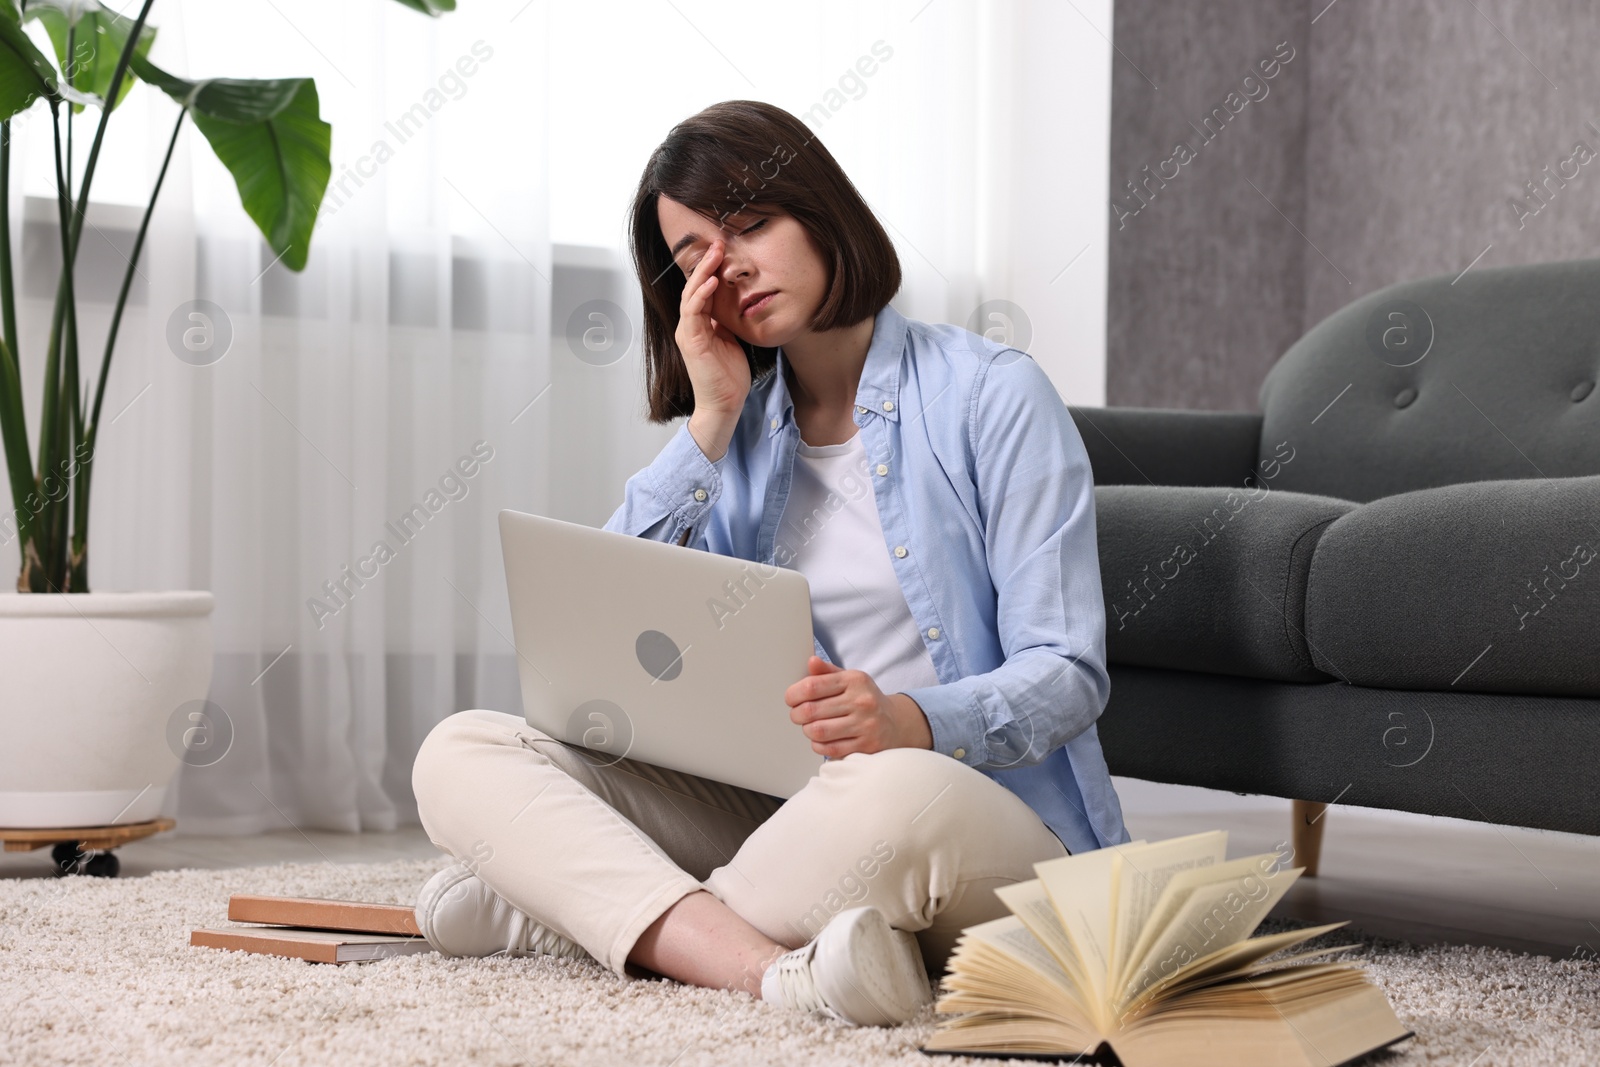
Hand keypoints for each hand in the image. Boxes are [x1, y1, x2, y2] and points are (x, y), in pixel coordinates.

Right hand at [675, 236, 751, 424]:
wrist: (725, 403)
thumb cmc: (729, 375)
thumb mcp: (731, 340)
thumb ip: (727, 321)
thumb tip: (735, 302)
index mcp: (699, 324)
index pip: (701, 289)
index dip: (711, 269)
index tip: (723, 250)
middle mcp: (689, 325)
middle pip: (694, 286)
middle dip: (706, 263)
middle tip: (718, 242)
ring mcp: (688, 333)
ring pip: (691, 294)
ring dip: (703, 272)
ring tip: (715, 253)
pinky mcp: (690, 341)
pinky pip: (693, 312)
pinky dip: (701, 295)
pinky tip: (712, 281)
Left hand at [786, 656, 933, 757]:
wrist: (896, 723)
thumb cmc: (865, 699)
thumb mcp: (850, 679)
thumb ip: (828, 672)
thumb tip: (811, 662)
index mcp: (854, 680)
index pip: (812, 686)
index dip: (793, 694)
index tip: (790, 699)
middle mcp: (862, 701)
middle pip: (811, 710)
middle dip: (796, 714)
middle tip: (797, 715)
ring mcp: (865, 725)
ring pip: (818, 731)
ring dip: (807, 730)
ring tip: (809, 727)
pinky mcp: (866, 746)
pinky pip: (830, 749)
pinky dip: (818, 745)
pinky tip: (820, 739)